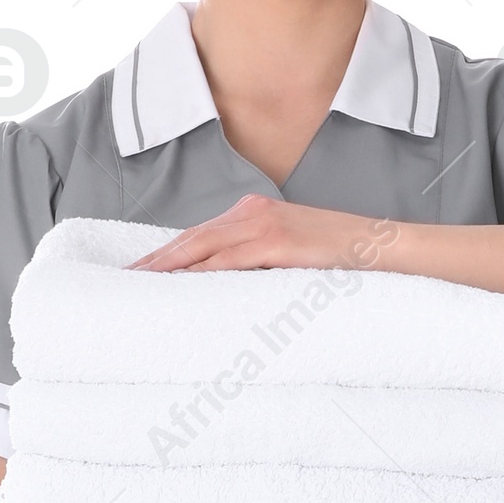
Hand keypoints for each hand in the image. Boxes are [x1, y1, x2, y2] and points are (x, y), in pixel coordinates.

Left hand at [130, 195, 396, 274]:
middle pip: (190, 239)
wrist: (381, 246)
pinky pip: (228, 260)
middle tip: (122, 281)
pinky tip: (178, 286)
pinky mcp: (277, 242)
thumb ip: (258, 263)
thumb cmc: (339, 258)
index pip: (198, 236)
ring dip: (166, 268)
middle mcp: (250, 212)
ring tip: (137, 285)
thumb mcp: (290, 255)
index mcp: (252, 213)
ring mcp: (263, 225)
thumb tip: (227, 290)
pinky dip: (199, 272)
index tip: (137, 272)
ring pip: (201, 248)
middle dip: (154, 261)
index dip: (164, 254)